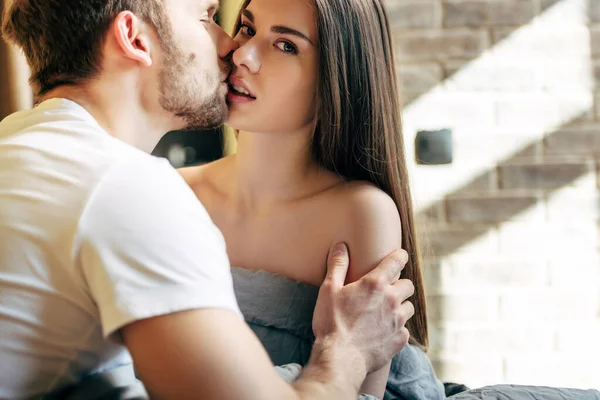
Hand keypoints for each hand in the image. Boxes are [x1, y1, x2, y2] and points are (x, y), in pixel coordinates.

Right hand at [312, 243, 414, 372]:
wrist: (340, 358)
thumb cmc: (332, 322)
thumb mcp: (329, 290)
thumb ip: (337, 266)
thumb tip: (341, 246)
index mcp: (375, 284)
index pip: (396, 261)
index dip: (400, 256)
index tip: (400, 255)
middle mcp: (392, 300)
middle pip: (408, 285)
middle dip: (400, 285)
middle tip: (387, 290)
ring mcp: (398, 321)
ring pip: (410, 307)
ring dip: (400, 307)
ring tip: (386, 312)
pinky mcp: (400, 340)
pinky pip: (405, 330)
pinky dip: (397, 328)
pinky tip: (383, 332)